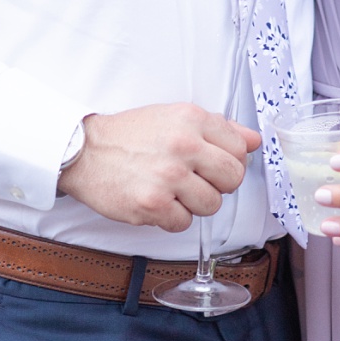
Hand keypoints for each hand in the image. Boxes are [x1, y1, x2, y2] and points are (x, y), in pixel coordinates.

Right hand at [57, 104, 260, 232]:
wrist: (84, 151)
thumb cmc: (131, 134)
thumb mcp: (177, 116)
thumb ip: (220, 128)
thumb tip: (255, 141)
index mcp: (194, 119)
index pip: (241, 148)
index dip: (231, 161)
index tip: (213, 165)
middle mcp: (185, 145)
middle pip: (234, 178)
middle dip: (220, 184)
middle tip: (198, 181)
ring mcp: (168, 176)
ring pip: (212, 205)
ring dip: (195, 204)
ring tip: (174, 192)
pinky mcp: (151, 204)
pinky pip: (183, 223)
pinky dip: (172, 219)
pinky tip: (158, 203)